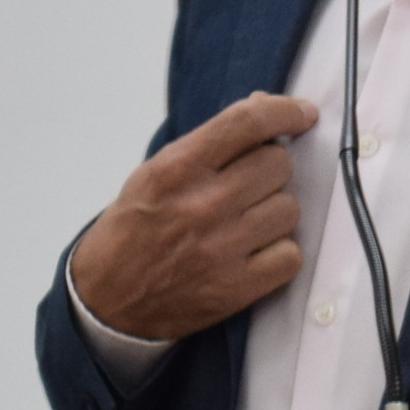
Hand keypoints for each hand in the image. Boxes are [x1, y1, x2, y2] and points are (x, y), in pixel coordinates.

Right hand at [68, 93, 317, 344]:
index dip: (285, 111)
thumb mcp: (154, 174)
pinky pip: (291, 256)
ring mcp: (222, 248)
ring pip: (290, 209)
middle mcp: (202, 204)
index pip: (248, 123)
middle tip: (250, 185)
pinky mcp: (237, 288)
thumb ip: (208, 143)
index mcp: (176, 169)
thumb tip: (262, 108)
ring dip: (275, 212)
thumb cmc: (132, 232)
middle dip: (270, 169)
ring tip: (246, 222)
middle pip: (278, 164)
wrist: (107, 301)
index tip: (302, 114)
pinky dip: (279, 253)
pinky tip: (255, 252)